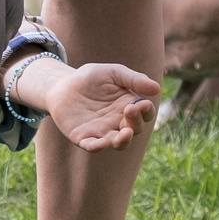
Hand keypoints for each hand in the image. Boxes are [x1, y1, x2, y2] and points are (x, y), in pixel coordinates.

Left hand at [30, 58, 160, 151]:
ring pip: (119, 143)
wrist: (62, 85)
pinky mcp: (85, 138)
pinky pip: (94, 146)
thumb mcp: (113, 73)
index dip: (146, 111)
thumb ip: (133, 79)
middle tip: (130, 110)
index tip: (141, 103)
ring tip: (125, 134)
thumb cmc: (90, 79)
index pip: (145, 114)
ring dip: (124, 141)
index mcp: (129, 106)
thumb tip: (156, 88)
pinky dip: (98, 147)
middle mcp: (119, 122)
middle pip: (135, 129)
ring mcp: (103, 132)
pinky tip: (102, 143)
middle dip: (135, 122)